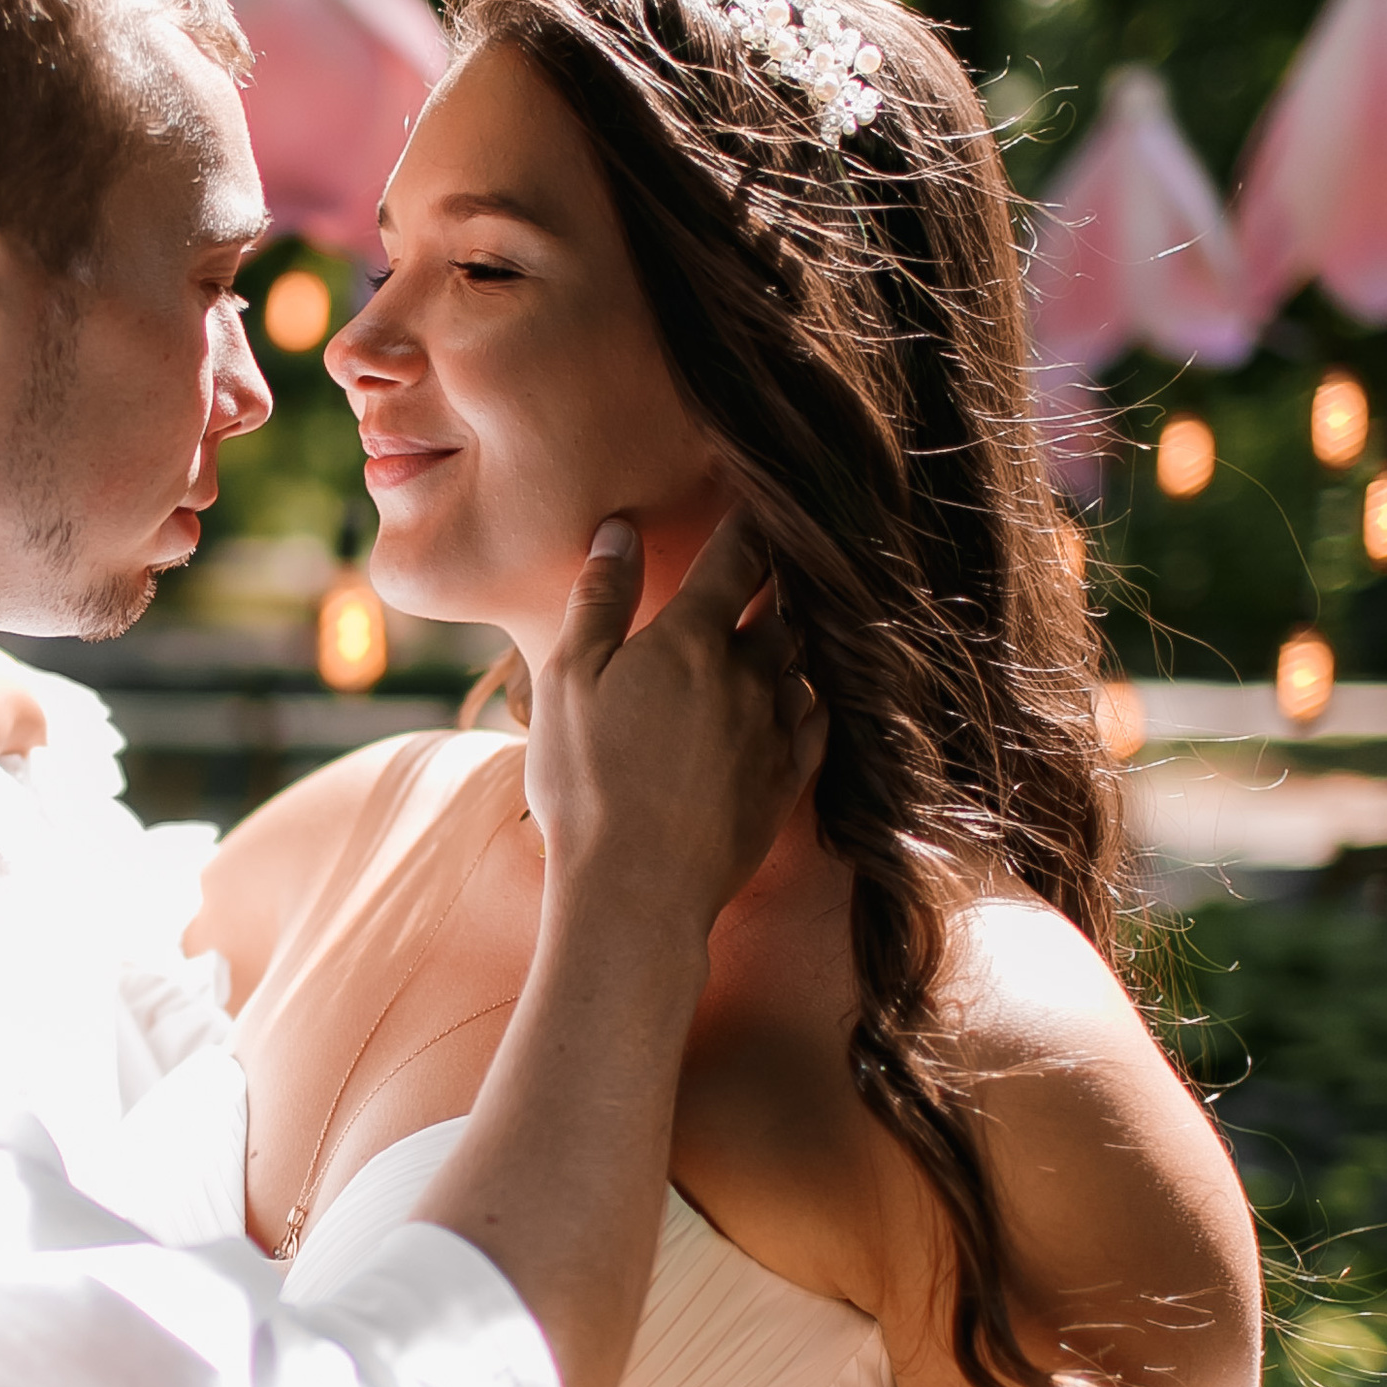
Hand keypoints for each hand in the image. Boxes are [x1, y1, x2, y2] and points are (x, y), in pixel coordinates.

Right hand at [525, 511, 825, 933]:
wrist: (637, 888)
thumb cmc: (587, 781)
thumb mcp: (569, 680)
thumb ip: (600, 600)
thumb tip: (619, 531)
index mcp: (692, 638)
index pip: (737, 556)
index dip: (748, 521)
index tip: (755, 498)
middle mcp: (749, 673)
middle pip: (783, 603)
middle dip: (782, 573)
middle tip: (782, 550)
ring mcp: (776, 728)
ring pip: (804, 659)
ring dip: (798, 633)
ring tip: (791, 616)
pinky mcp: (789, 778)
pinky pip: (817, 717)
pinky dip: (812, 692)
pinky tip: (802, 691)